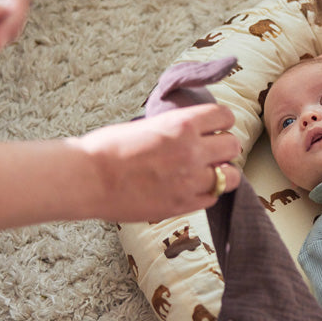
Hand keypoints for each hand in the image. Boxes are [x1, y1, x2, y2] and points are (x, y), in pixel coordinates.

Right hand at [70, 104, 241, 222]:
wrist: (88, 179)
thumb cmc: (107, 148)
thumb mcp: (147, 125)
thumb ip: (174, 128)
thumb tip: (190, 131)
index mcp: (182, 124)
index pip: (224, 116)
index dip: (221, 121)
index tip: (215, 127)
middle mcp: (192, 151)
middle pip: (233, 145)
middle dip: (224, 147)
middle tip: (211, 151)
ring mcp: (190, 181)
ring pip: (231, 176)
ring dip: (222, 173)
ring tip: (206, 173)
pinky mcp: (182, 205)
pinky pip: (212, 198)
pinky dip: (206, 193)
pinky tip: (191, 189)